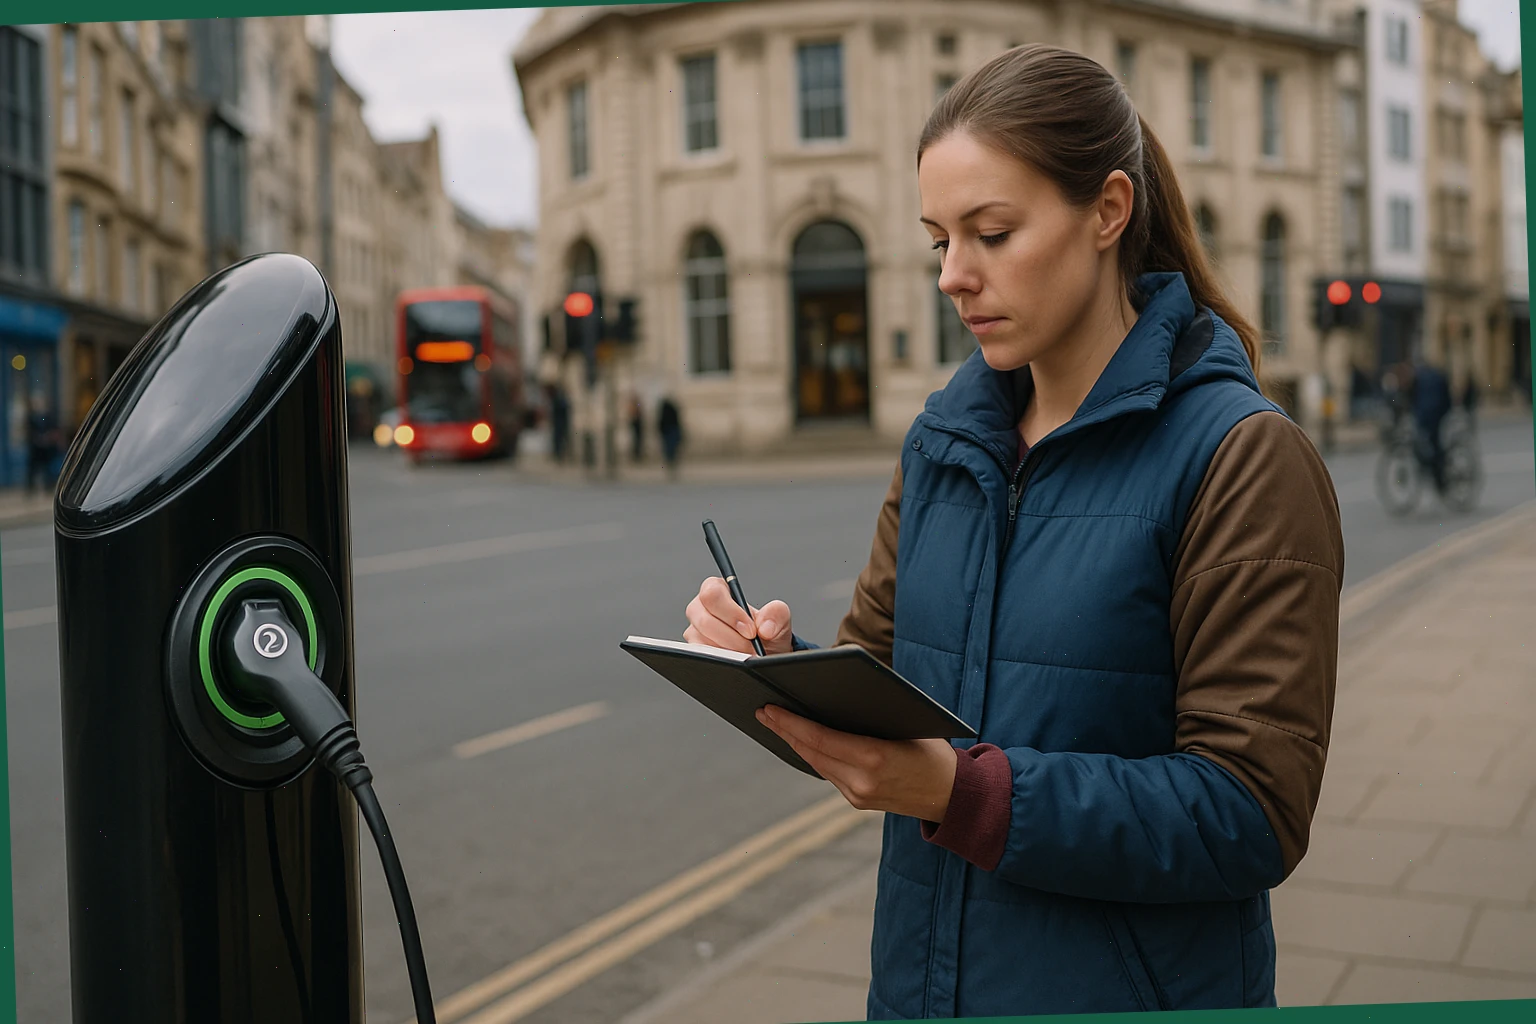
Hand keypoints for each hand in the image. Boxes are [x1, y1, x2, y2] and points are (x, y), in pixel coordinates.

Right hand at [683, 577, 794, 654]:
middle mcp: (700, 609)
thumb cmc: (767, 632)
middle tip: (752, 648)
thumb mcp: (779, 620)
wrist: (764, 655)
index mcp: (718, 591)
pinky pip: (701, 659)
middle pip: (705, 621)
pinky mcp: (694, 651)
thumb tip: (765, 628)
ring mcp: (694, 631)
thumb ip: (777, 614)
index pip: (712, 594)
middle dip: (733, 639)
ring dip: (728, 653)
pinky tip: (735, 665)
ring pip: (702, 643)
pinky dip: (720, 663)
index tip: (751, 631)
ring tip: (747, 656)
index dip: (731, 613)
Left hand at [755, 705, 957, 822]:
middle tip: (763, 710)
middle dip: (784, 730)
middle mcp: (861, 781)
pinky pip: (828, 773)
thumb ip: (874, 714)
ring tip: (775, 722)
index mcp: (874, 757)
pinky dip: (813, 754)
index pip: (820, 738)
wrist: (954, 797)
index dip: (791, 723)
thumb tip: (837, 694)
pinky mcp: (857, 801)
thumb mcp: (909, 724)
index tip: (770, 707)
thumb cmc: (935, 751)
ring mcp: (857, 795)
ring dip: (794, 742)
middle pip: (811, 752)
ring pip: (816, 764)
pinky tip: (800, 741)